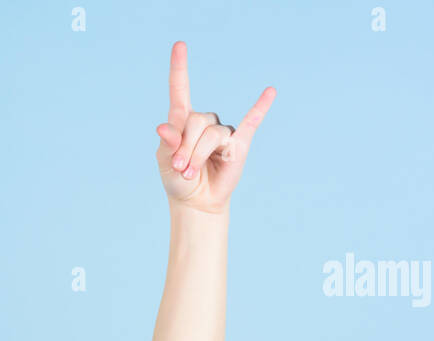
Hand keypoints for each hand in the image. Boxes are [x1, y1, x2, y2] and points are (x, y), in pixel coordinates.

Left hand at [154, 41, 274, 213]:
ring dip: (197, 154)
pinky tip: (269, 92)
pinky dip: (260, 107)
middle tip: (180, 167)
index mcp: (182, 120)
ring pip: (212, 134)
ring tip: (191, 172)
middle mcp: (204, 121)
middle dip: (185, 146)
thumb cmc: (178, 180)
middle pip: (195, 121)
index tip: (179, 45)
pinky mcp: (239, 144)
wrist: (195, 202)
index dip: (179, 68)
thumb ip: (167, 144)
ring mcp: (223, 131)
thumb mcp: (166, 163)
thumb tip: (164, 128)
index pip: (180, 89)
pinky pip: (252, 122)